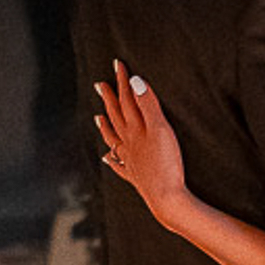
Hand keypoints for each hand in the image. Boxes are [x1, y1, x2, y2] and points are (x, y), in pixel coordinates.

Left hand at [95, 63, 189, 227]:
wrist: (167, 199)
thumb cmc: (166, 164)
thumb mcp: (161, 129)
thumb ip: (148, 105)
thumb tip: (135, 81)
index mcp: (135, 130)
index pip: (127, 100)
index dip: (122, 82)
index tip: (117, 64)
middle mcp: (128, 144)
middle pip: (116, 117)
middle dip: (109, 99)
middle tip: (100, 85)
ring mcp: (130, 161)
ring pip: (113, 140)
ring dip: (105, 127)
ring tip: (97, 117)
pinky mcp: (136, 177)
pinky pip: (119, 165)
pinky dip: (112, 159)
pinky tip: (106, 158)